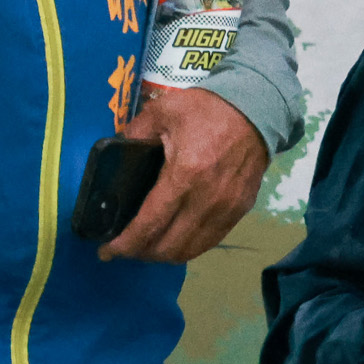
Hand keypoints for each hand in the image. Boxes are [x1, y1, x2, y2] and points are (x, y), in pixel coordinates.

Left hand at [100, 88, 268, 263]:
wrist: (257, 109)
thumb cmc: (207, 109)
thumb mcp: (163, 110)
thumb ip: (135, 132)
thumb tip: (115, 150)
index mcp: (184, 175)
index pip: (150, 224)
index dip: (125, 244)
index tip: (106, 251)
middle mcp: (206, 200)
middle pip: (169, 246)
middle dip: (141, 253)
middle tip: (124, 246)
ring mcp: (226, 209)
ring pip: (190, 250)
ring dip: (164, 255)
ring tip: (147, 246)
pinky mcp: (239, 211)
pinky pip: (209, 241)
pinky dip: (188, 246)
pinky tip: (175, 238)